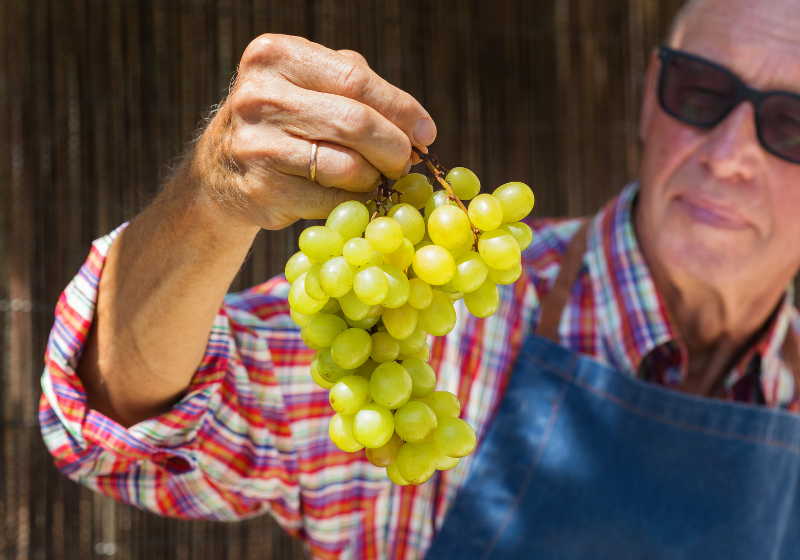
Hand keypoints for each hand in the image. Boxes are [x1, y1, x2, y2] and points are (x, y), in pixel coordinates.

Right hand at [193, 34, 436, 229]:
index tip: (426, 133)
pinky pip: (331, 201)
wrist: (221, 169)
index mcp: (276, 57)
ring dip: (374, 179)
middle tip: (405, 162)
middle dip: (394, 148)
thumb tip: (420, 129)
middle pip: (355, 123)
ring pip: (347, 167)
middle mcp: (260, 97)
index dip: (401, 110)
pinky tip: (354, 197)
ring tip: (375, 178)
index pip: (357, 80)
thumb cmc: (284, 120)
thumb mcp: (309, 84)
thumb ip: (360, 91)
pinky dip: (354, 202)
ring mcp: (256, 145)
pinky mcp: (261, 190)